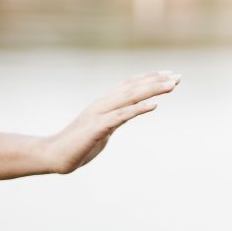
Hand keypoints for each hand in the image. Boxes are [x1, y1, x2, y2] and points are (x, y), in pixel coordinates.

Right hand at [44, 70, 179, 173]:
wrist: (53, 155)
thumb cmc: (77, 145)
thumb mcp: (102, 130)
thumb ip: (114, 121)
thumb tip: (125, 117)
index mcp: (104, 103)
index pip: (130, 85)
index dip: (150, 78)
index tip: (170, 75)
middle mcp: (103, 103)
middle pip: (134, 87)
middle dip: (157, 81)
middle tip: (178, 77)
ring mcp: (99, 114)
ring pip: (130, 97)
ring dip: (152, 90)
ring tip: (172, 86)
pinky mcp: (97, 127)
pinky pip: (121, 116)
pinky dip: (138, 109)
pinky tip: (154, 105)